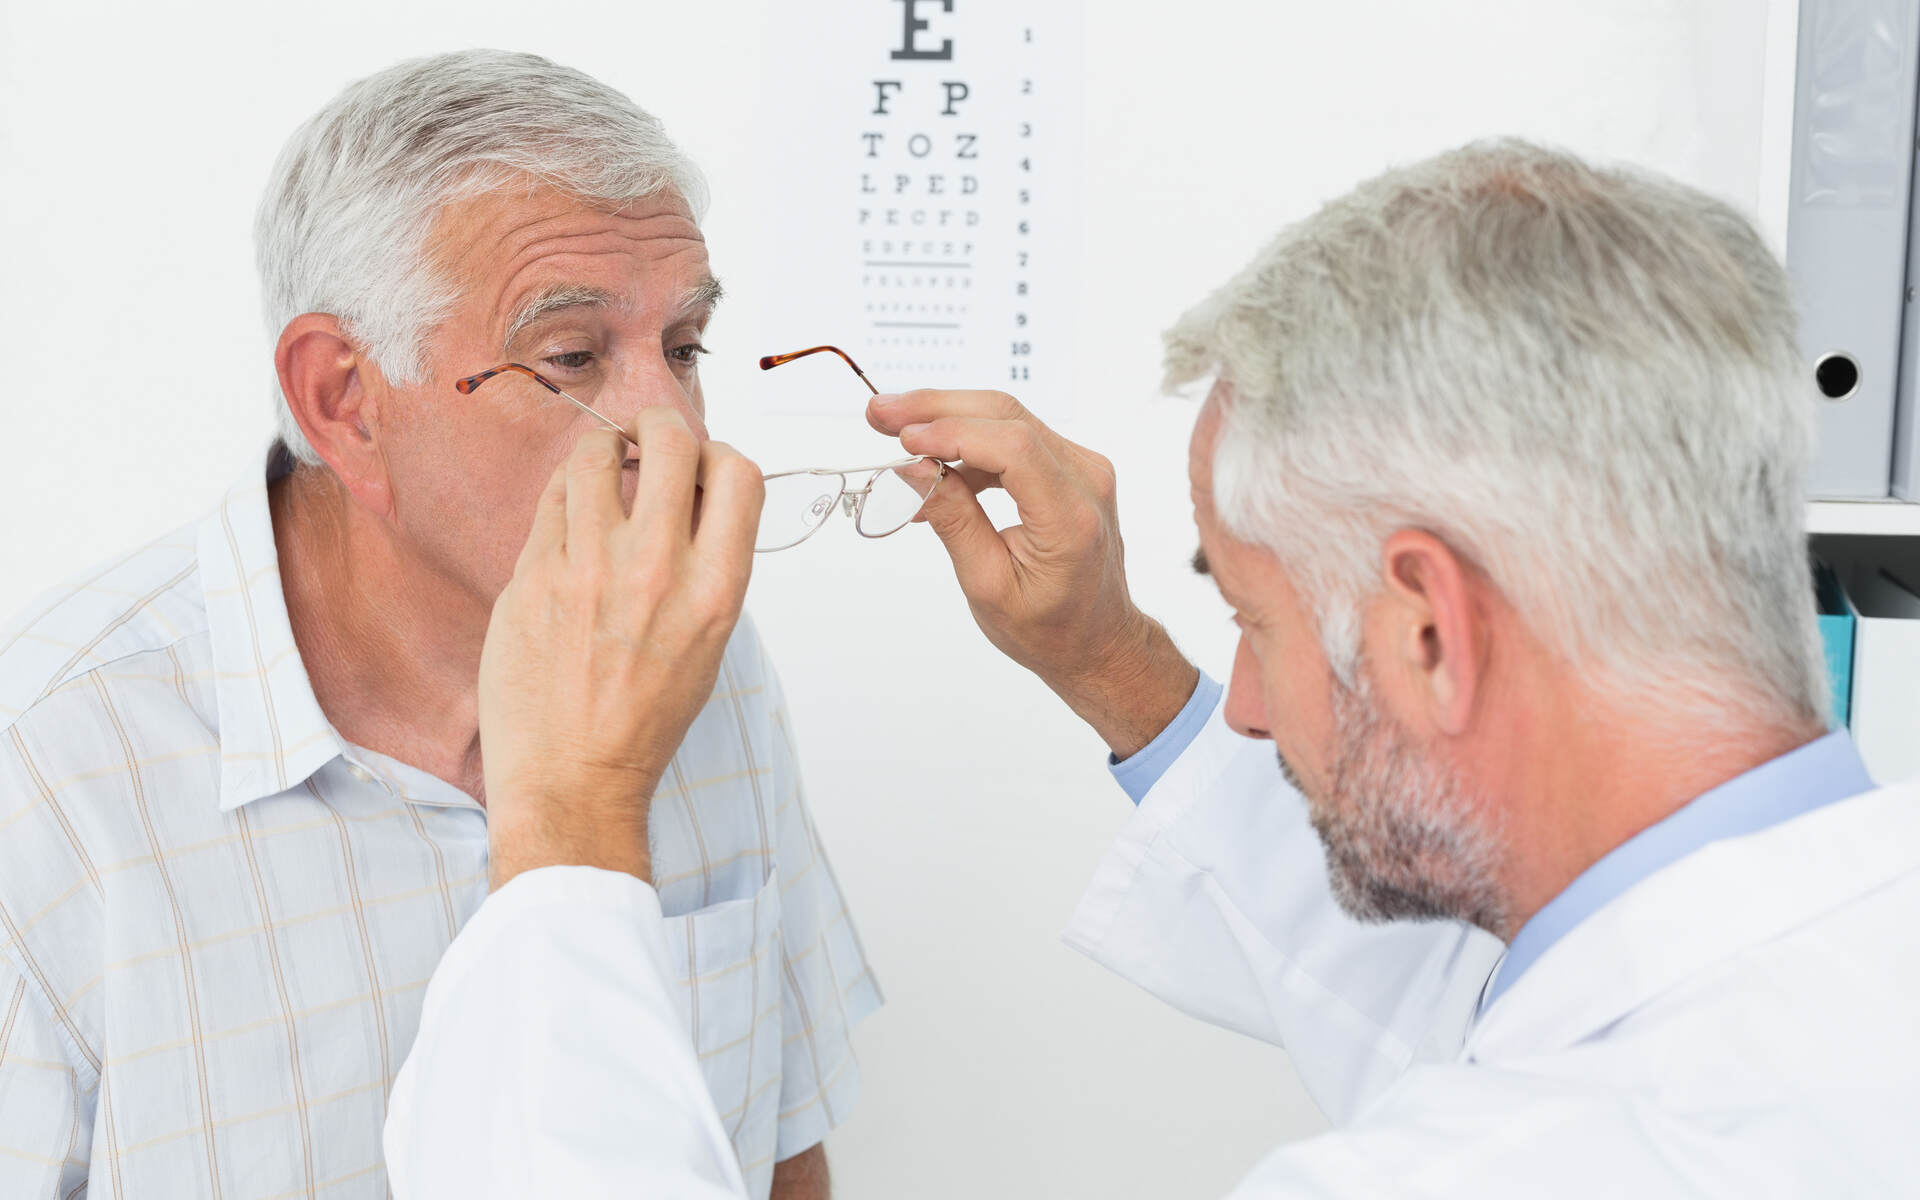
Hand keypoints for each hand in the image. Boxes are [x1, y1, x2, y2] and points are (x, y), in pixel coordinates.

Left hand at [479, 408, 764, 889]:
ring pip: (597, 454)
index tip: (700, 468)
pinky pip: (552, 500)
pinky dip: (565, 495)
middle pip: (670, 440)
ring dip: (603, 449)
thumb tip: (691, 498)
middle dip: (659, 426)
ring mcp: (589, 568)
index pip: (738, 473)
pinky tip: (569, 515)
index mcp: (716, 590)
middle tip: (646, 439)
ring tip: (601, 469)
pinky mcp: (533, 576)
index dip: (719, 457)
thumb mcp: (708, 643)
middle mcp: (658, 569)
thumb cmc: (644, 719)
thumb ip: (705, 566)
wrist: (575, 779)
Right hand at [868, 389, 1196, 758]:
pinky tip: (931, 463)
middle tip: (879, 414)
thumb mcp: (987, 584)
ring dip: (947, 419)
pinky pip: (1015, 437)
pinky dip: (969, 443)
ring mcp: (1083, 467)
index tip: (902, 440)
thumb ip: (953, 520)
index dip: (952, 432)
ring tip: (893, 431)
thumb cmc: (1049, 627)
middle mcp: (1086, 481)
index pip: (1012, 447)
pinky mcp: (1072, 466)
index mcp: (1069, 518)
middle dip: (936, 409)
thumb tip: (913, 468)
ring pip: (1007, 419)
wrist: (1097, 638)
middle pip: (1007, 417)